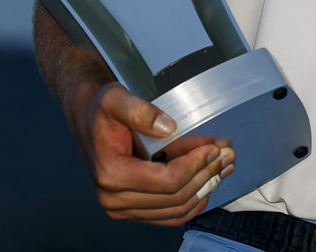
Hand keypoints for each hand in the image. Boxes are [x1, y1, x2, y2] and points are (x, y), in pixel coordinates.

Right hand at [76, 82, 234, 225]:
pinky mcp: (133, 210)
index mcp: (111, 173)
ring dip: (203, 191)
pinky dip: (191, 204)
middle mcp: (114, 197)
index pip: (166, 181)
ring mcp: (123, 207)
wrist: (89, 120)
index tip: (213, 148)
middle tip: (227, 155)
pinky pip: (168, 216)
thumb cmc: (101, 110)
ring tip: (224, 168)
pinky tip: (207, 186)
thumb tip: (168, 127)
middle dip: (206, 176)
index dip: (195, 166)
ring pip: (175, 211)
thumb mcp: (116, 99)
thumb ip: (140, 111)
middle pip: (174, 197)